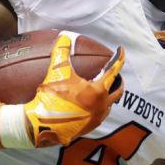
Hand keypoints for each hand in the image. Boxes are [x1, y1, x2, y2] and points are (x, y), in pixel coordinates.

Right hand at [23, 32, 123, 146]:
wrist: (42, 126)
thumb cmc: (52, 98)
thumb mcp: (57, 72)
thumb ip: (61, 52)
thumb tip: (64, 36)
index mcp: (98, 91)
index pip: (113, 70)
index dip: (119, 58)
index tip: (122, 50)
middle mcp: (101, 106)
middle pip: (118, 91)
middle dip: (118, 81)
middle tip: (115, 75)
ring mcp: (96, 119)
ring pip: (109, 105)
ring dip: (108, 95)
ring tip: (102, 89)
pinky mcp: (88, 128)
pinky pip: (99, 115)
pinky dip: (99, 107)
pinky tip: (89, 104)